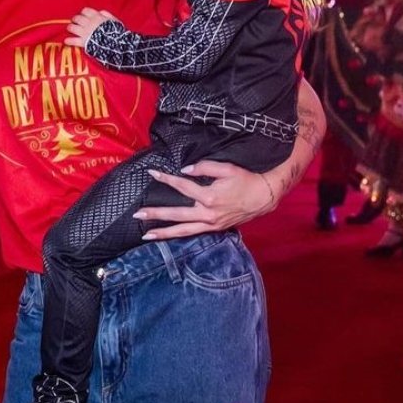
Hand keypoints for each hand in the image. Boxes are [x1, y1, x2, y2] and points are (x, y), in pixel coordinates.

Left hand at [65, 8, 113, 47]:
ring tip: (69, 28)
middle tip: (75, 21)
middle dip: (75, 19)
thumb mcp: (115, 21)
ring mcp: (85, 32)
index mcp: (97, 17)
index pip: (86, 11)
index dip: (83, 13)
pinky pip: (73, 40)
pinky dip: (69, 41)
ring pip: (72, 27)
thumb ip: (107, 15)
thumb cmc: (117, 33)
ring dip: (70, 27)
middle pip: (77, 18)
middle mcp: (89, 23)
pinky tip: (66, 41)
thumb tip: (101, 12)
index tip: (83, 15)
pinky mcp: (83, 42)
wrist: (115, 44)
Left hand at [134, 160, 272, 238]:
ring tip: (145, 235)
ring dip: (163, 233)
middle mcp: (208, 214)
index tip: (151, 173)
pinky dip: (178, 236)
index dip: (166, 179)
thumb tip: (185, 169)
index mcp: (210, 197)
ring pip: (183, 231)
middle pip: (176, 214)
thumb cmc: (245, 180)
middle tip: (137, 214)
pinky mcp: (214, 229)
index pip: (182, 186)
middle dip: (155, 214)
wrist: (264, 197)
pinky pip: (192, 234)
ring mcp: (211, 224)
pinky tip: (166, 236)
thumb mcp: (227, 168)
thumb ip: (205, 167)